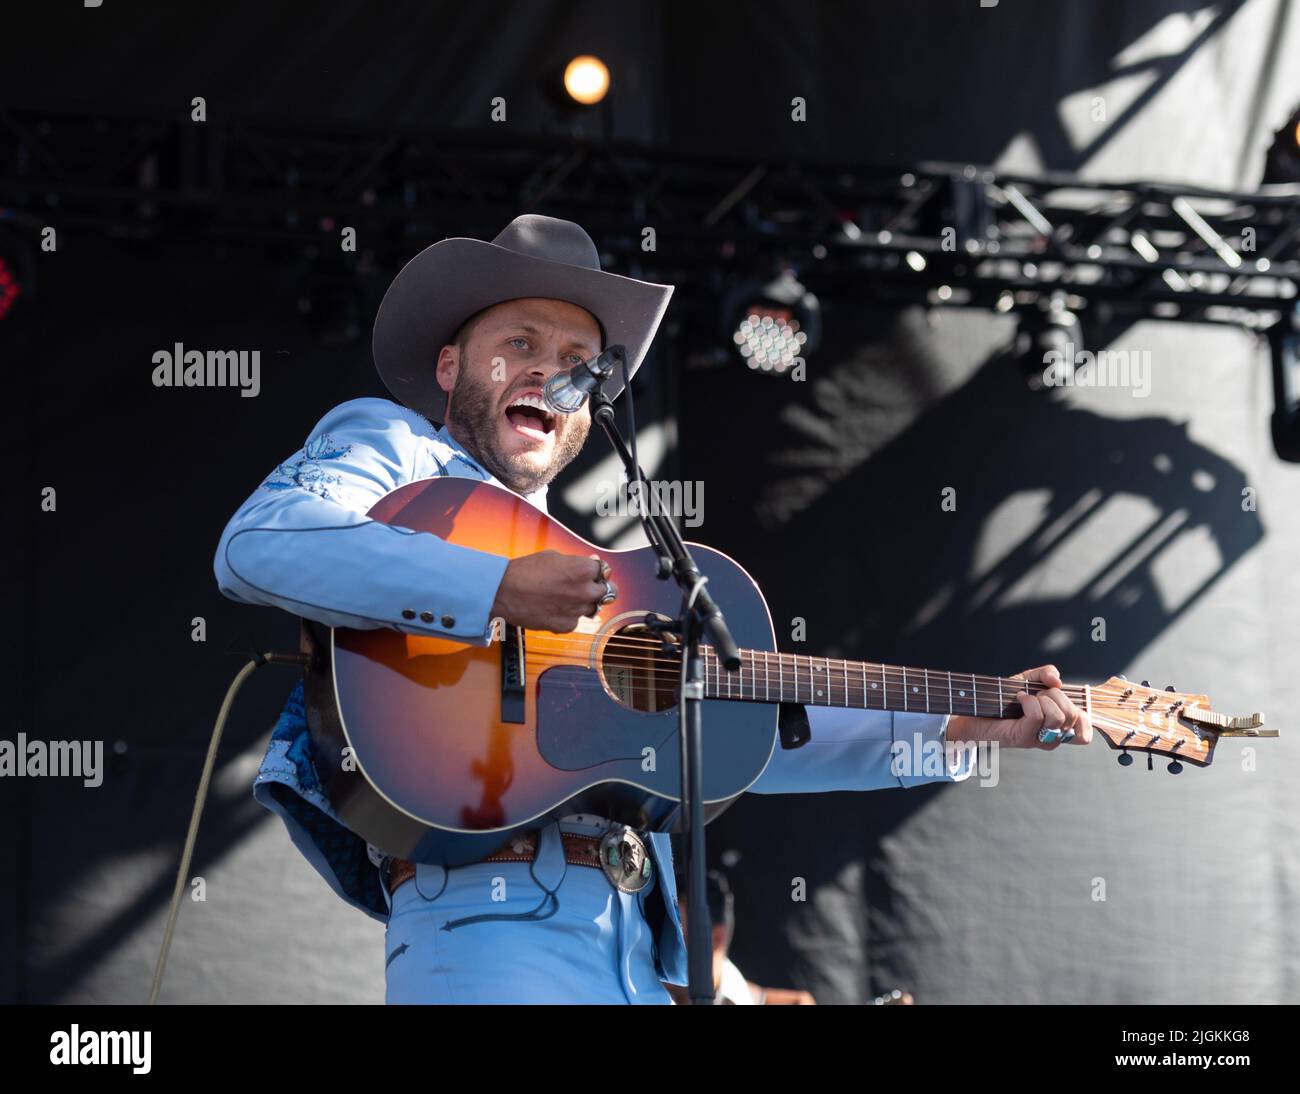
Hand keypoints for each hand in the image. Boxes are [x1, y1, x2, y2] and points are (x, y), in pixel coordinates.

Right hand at [490, 550, 615, 632]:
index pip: (605, 570)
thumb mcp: (554, 556)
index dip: (596, 571)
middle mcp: (585, 591)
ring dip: (584, 603)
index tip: (591, 572)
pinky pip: (575, 621)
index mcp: (584, 569)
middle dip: (599, 588)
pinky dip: (568, 616)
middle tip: (587, 587)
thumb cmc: (525, 571)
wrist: (503, 593)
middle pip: (609, 592)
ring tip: (564, 597)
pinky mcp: (566, 626)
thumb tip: (592, 564)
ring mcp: (577, 610)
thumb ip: (577, 562)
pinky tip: (553, 608)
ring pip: (592, 608)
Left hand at [946, 664, 1092, 750]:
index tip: (1067, 702)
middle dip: (1056, 696)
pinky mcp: (1024, 738)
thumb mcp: (1029, 680)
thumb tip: (1057, 680)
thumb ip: (1047, 674)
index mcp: (1058, 727)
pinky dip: (1029, 701)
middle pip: (1073, 716)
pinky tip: (1020, 699)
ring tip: (1027, 697)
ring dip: (1042, 699)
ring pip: (1057, 717)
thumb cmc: (1003, 699)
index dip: (1083, 717)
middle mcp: (1052, 737)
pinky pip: (1038, 716)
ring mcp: (1038, 740)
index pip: (1084, 734)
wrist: (977, 710)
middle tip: (1038, 693)